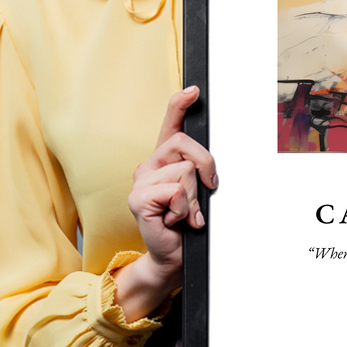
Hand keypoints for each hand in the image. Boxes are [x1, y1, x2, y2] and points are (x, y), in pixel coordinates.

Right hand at [113, 86, 217, 320]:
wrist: (173, 255)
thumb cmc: (187, 223)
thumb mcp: (198, 191)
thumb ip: (199, 171)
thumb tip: (209, 163)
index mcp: (164, 160)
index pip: (170, 124)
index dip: (180, 104)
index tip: (194, 90)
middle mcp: (149, 165)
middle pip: (185, 144)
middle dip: (206, 166)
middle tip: (206, 190)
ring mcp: (140, 181)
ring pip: (185, 171)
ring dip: (194, 197)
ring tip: (185, 213)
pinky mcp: (138, 199)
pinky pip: (175, 191)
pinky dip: (184, 209)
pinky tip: (175, 220)